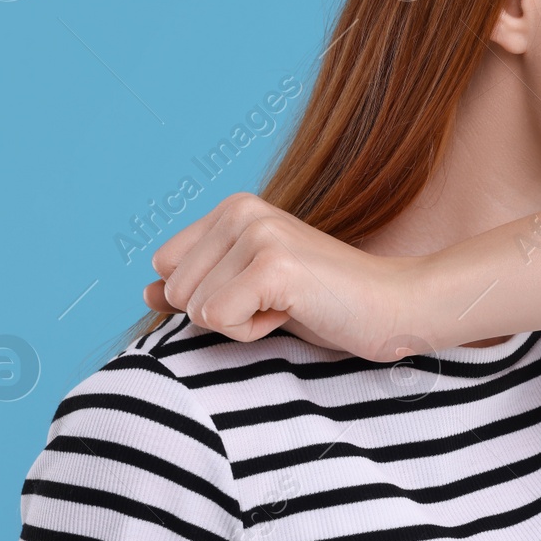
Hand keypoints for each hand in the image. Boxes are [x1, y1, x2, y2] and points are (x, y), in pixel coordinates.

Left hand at [143, 192, 422, 361]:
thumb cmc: (328, 302)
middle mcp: (241, 210)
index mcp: (234, 207)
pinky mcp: (272, 265)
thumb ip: (199, 285)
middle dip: (222, 313)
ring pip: (195, 309)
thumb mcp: (253, 290)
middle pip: (176, 290)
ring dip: (240, 324)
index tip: (261, 293)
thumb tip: (145, 292)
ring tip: (290, 306)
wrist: (396, 306)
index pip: (166, 267)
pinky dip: (254, 332)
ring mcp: (257, 234)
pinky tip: (295, 312)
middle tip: (280, 302)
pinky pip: (218, 320)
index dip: (208, 295)